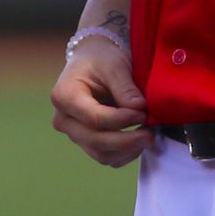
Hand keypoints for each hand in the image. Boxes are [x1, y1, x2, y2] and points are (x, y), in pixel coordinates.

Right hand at [50, 38, 146, 166]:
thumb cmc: (101, 59)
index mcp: (64, 96)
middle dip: (127, 141)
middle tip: (150, 133)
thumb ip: (126, 88)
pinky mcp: (86, 142)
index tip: (143, 112)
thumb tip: (140, 109)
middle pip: (95, 141)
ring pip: (101, 154)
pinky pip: (106, 157)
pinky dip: (125, 154)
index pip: (94, 118)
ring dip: (128, 150)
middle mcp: (64, 119)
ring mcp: (74, 133)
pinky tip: (140, 140)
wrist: (93, 61)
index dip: (122, 120)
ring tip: (149, 136)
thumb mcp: (114, 65)